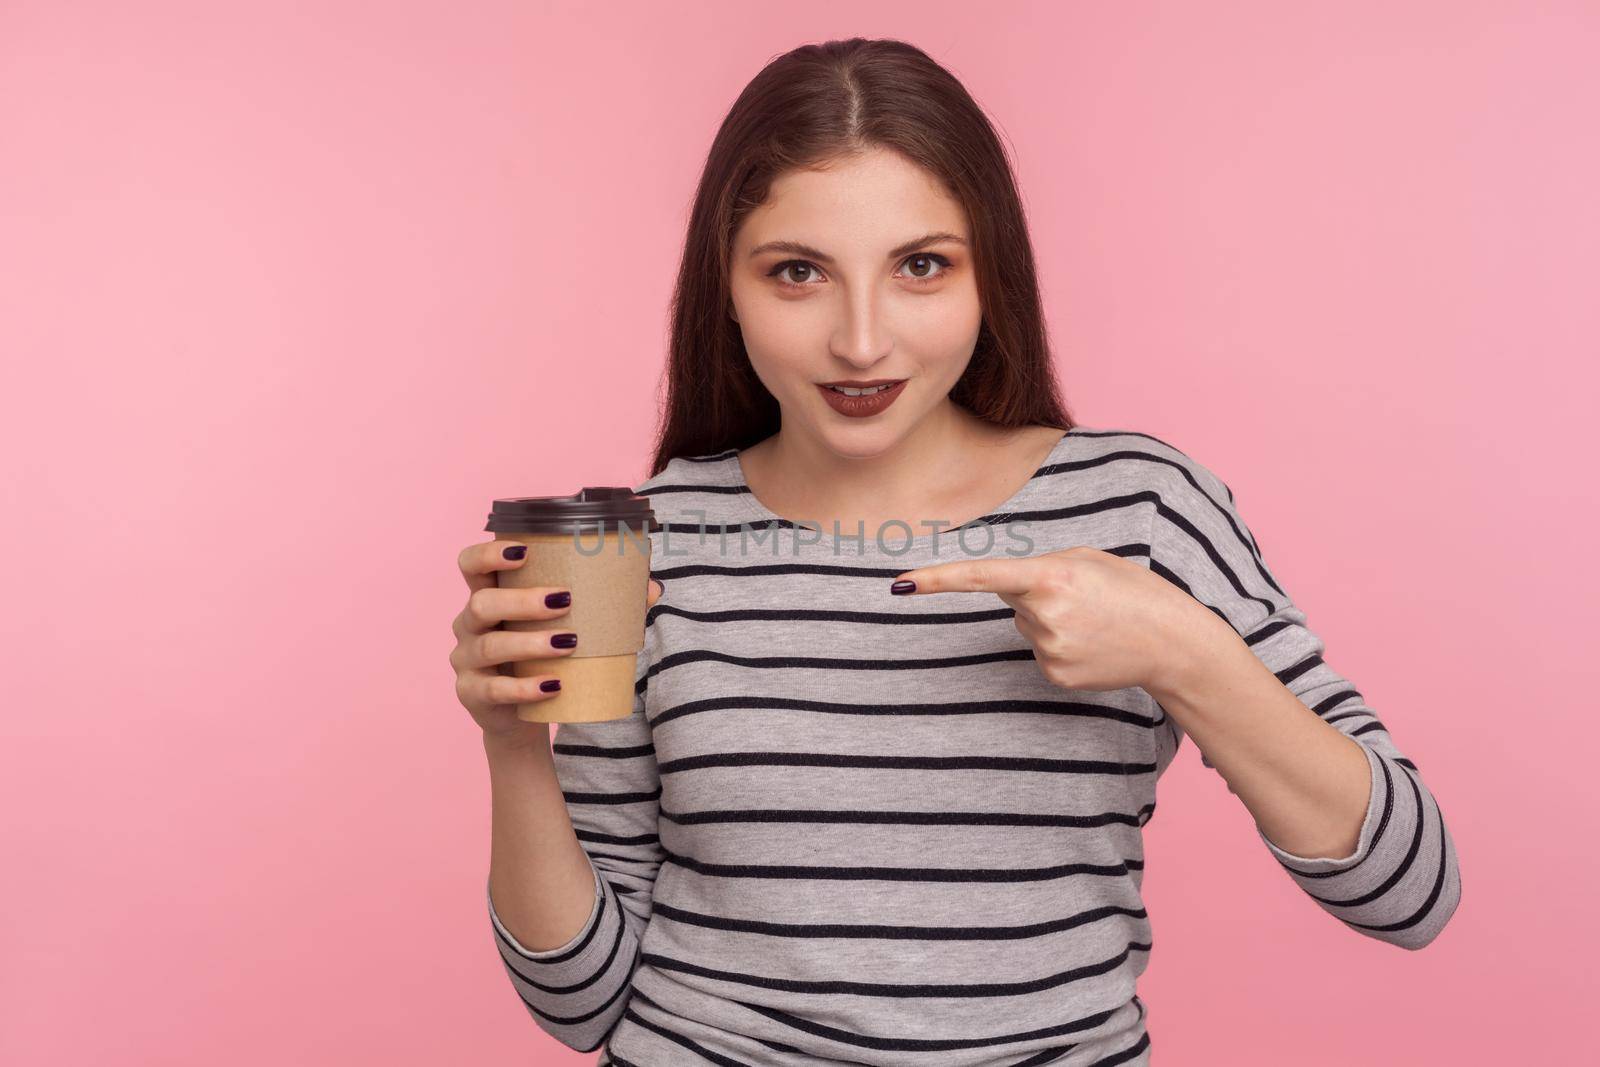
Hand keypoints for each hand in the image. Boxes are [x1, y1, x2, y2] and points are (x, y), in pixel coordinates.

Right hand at [451, 539, 663, 743]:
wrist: (522, 715)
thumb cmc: (543, 656)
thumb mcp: (564, 626)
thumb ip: (602, 604)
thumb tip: (652, 588)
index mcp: (487, 595)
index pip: (470, 564)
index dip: (489, 553)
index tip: (525, 551)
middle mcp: (468, 624)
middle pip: (481, 603)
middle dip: (522, 600)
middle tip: (565, 600)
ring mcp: (466, 661)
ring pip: (490, 646)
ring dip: (530, 643)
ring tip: (568, 642)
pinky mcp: (473, 695)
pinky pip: (494, 690)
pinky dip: (525, 688)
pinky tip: (552, 685)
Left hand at [889, 546, 1229, 695]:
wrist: (1173, 641)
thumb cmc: (1132, 590)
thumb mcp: (1089, 559)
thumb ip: (1041, 567)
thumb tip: (1003, 591)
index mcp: (1051, 575)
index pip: (981, 577)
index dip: (936, 580)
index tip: (900, 584)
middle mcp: (1044, 614)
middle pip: (1013, 599)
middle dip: (1039, 593)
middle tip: (1085, 597)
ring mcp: (1048, 649)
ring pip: (1026, 626)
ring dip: (1052, 619)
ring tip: (1094, 620)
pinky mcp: (1054, 675)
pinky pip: (1041, 651)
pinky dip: (1061, 644)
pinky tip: (1092, 643)